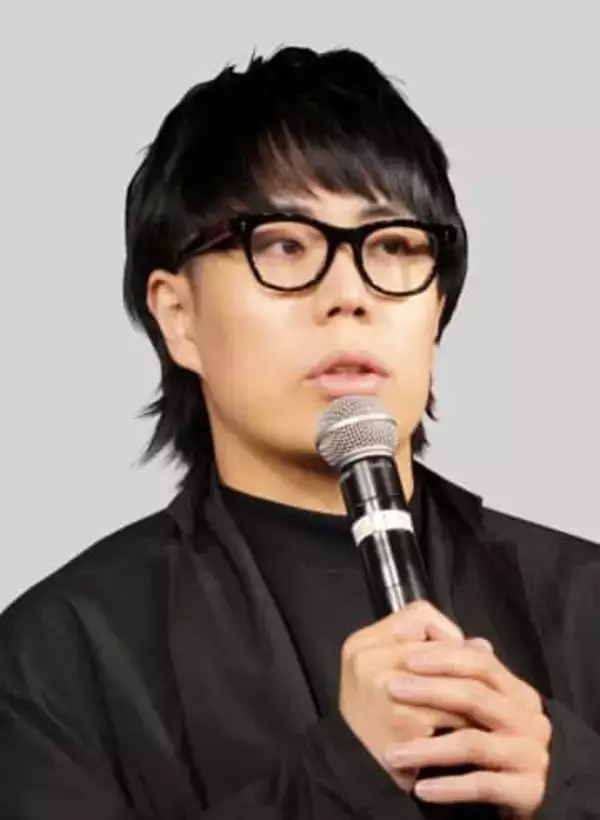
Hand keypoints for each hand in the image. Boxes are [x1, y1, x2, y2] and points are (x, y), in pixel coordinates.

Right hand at [338, 601, 484, 791]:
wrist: (352, 769)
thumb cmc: (373, 715)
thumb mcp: (383, 672)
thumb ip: (427, 652)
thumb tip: (482, 646)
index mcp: (362, 643)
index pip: (418, 615)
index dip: (445, 632)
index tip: (454, 653)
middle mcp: (369, 660)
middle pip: (438, 647)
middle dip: (462, 667)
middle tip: (479, 685)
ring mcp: (385, 690)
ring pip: (449, 679)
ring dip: (470, 695)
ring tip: (479, 708)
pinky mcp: (404, 722)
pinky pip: (451, 714)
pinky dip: (466, 722)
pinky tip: (472, 731)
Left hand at [382, 641, 551, 817]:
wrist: (542, 792)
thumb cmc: (502, 741)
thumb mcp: (490, 706)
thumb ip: (472, 675)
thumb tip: (450, 636)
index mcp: (518, 693)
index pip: (481, 664)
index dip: (444, 657)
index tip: (407, 658)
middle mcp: (529, 720)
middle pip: (475, 696)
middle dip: (429, 690)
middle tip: (391, 689)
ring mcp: (530, 755)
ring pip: (472, 743)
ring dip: (428, 748)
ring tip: (392, 754)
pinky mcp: (529, 790)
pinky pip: (483, 785)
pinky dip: (449, 786)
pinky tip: (420, 789)